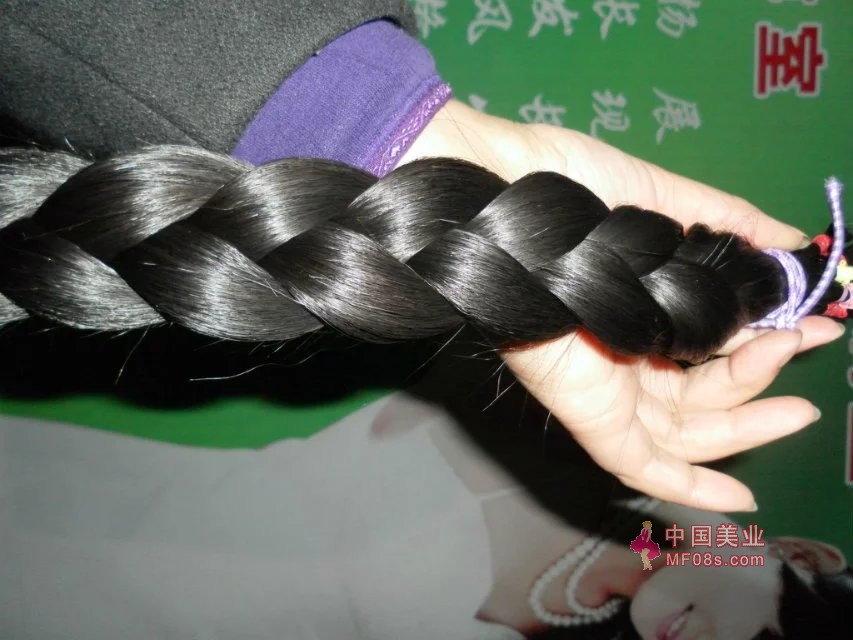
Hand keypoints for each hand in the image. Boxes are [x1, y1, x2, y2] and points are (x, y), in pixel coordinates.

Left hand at [399, 99, 844, 510]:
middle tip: (817, 349)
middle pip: (704, 394)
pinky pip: (638, 464)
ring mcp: (605, 389)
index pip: (712, 345)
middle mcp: (624, 357)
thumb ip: (730, 222)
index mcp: (641, 312)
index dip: (767, 339)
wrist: (503, 193)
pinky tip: (737, 496)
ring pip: (683, 432)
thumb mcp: (666, 201)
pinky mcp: (588, 414)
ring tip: (798, 405)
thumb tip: (794, 239)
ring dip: (746, 426)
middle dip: (765, 382)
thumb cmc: (574, 192)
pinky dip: (688, 486)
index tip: (817, 320)